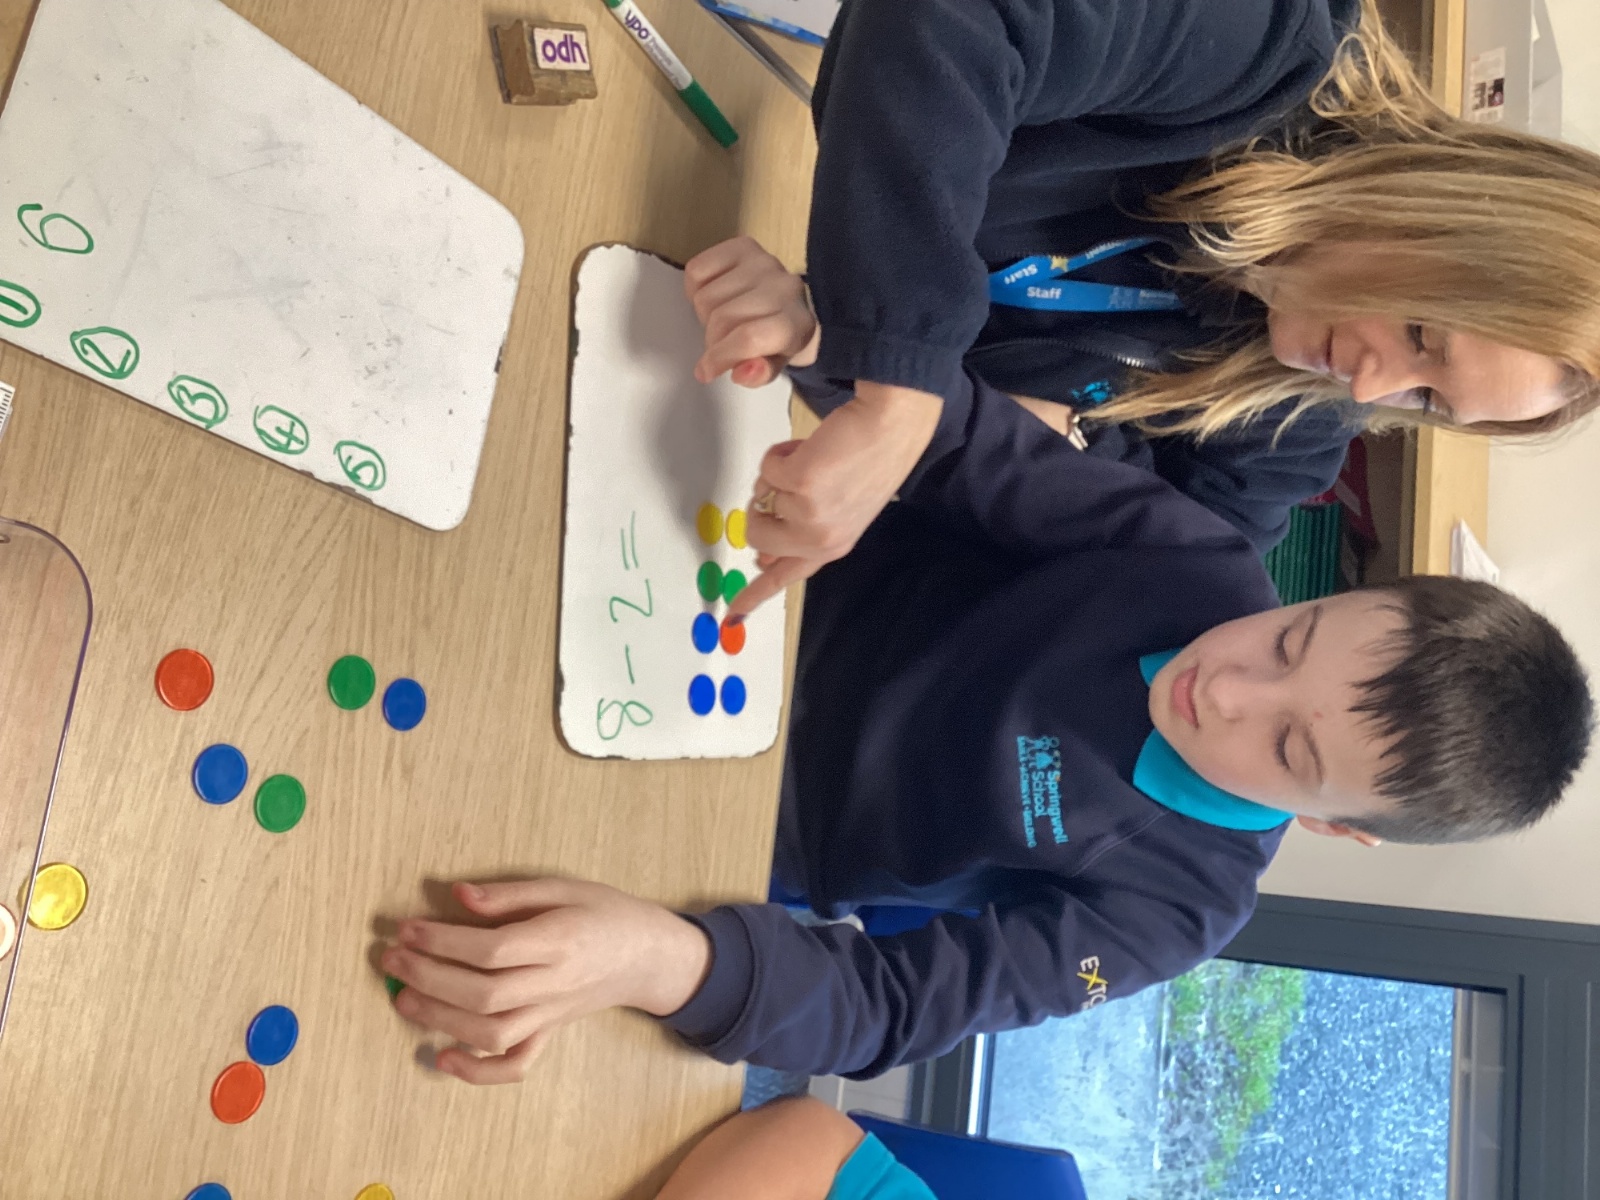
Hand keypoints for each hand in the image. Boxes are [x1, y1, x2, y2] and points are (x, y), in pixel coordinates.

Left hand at [381, 879, 711, 1084]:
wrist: (645, 954)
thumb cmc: (603, 912)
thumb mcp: (563, 887)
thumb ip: (509, 894)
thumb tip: (457, 895)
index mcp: (560, 941)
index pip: (494, 949)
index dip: (445, 941)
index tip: (409, 928)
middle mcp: (554, 984)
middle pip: (485, 994)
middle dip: (430, 978)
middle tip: (392, 959)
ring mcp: (550, 1015)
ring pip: (492, 1033)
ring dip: (440, 1020)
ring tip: (402, 997)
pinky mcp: (548, 1033)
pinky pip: (514, 1065)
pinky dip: (476, 1072)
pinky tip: (441, 1059)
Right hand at [685, 235, 818, 386]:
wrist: (790, 305)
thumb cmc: (777, 340)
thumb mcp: (773, 366)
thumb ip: (760, 374)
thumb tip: (741, 373)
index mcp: (796, 323)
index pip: (748, 338)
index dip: (720, 357)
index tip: (705, 372)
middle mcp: (783, 287)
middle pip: (722, 318)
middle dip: (713, 341)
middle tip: (721, 346)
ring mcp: (762, 262)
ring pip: (706, 297)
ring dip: (705, 317)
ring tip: (722, 321)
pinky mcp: (742, 246)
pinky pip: (697, 270)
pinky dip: (695, 289)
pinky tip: (714, 297)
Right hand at [730, 381, 942, 618]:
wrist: (889, 428)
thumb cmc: (869, 462)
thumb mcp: (839, 511)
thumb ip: (801, 534)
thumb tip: (762, 554)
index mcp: (831, 547)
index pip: (784, 579)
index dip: (752, 596)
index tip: (733, 614)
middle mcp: (820, 538)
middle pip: (757, 536)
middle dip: (759, 506)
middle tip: (785, 483)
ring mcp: (809, 514)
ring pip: (759, 498)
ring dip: (777, 474)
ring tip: (811, 462)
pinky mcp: (800, 483)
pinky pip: (766, 468)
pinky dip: (781, 453)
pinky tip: (809, 449)